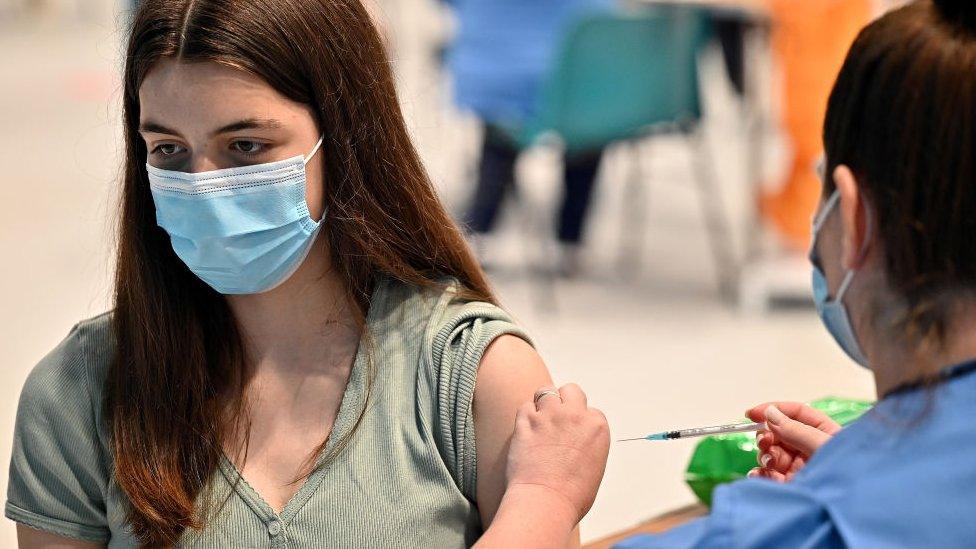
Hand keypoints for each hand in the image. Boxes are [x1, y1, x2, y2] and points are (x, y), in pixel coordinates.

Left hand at [505, 384, 609, 525]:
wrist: (546, 502)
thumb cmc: (572, 495)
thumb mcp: (594, 466)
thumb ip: (587, 443)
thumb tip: (576, 439)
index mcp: (597, 427)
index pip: (591, 411)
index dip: (581, 423)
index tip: (574, 436)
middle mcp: (575, 415)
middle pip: (571, 390)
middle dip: (564, 401)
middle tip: (557, 419)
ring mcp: (549, 416)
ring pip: (546, 391)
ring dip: (543, 403)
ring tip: (540, 420)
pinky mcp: (526, 421)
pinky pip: (525, 406)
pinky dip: (525, 416)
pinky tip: (526, 430)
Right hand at [744, 402, 840, 481]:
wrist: (848, 509)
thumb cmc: (848, 473)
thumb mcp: (822, 446)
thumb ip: (795, 430)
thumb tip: (770, 413)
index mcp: (822, 432)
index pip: (795, 413)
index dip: (774, 410)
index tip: (752, 414)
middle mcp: (808, 448)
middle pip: (779, 433)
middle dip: (767, 435)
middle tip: (765, 442)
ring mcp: (798, 466)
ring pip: (771, 452)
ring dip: (765, 455)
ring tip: (770, 463)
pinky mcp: (790, 484)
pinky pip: (768, 475)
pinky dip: (760, 474)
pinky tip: (759, 475)